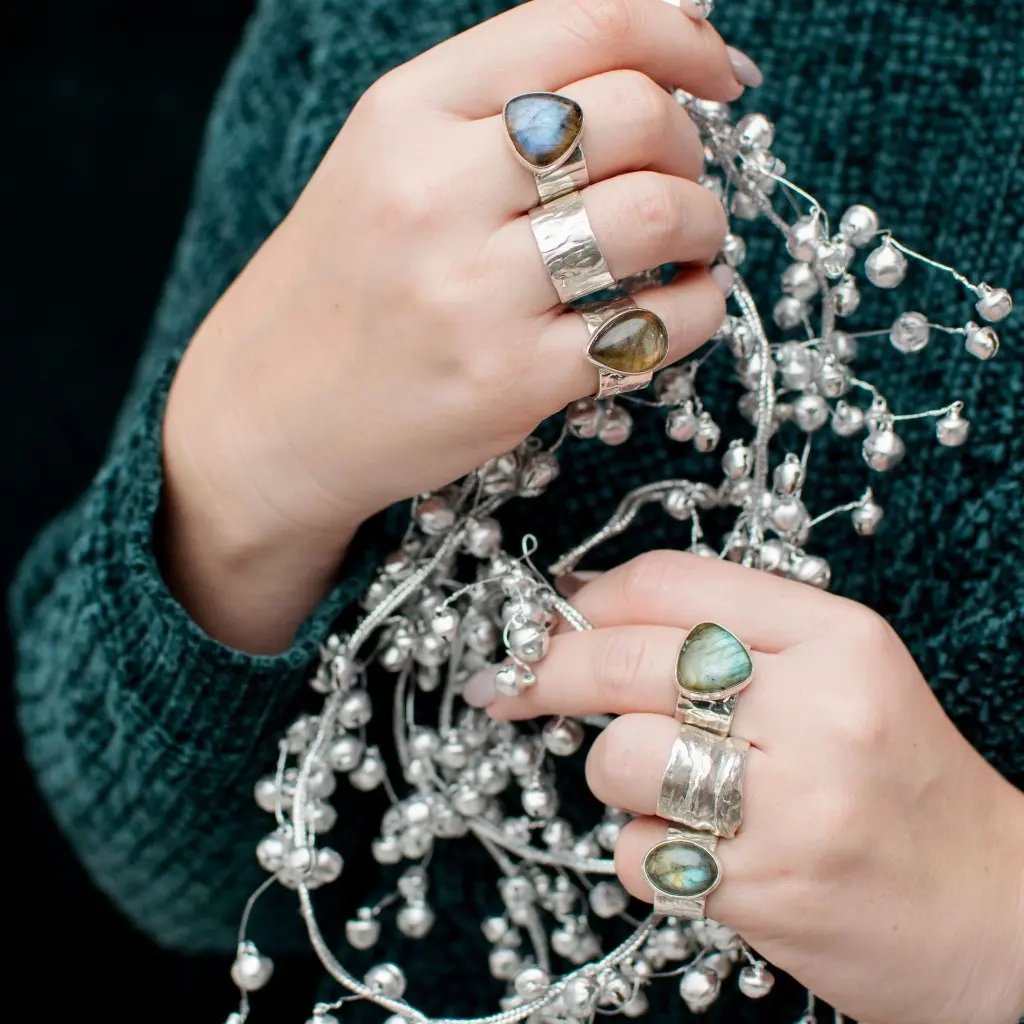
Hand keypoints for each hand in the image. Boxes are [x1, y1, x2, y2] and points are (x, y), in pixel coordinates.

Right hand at [161, 0, 748, 650]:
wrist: (269, 417)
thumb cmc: (343, 286)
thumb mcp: (387, 160)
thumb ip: (497, 107)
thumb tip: (652, 63)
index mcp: (406, 114)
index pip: (580, 24)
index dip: (679, 34)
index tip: (719, 72)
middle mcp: (437, 192)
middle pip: (635, 115)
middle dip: (692, 144)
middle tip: (684, 180)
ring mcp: (473, 294)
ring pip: (655, 216)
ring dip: (703, 224)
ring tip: (688, 246)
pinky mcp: (510, 382)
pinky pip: (653, 328)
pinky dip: (698, 311)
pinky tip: (681, 309)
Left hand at [467, 552, 1023, 1023]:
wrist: (995, 908)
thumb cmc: (899, 778)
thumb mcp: (843, 672)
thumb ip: (732, 635)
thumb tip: (588, 612)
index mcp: (836, 638)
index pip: (672, 584)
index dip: (589, 599)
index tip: (547, 619)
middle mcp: (816, 710)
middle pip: (625, 662)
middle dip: (545, 670)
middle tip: (506, 683)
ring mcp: (791, 805)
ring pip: (617, 760)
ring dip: (616, 777)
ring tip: (671, 793)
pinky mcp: (765, 890)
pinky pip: (635, 855)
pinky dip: (644, 855)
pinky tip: (702, 856)